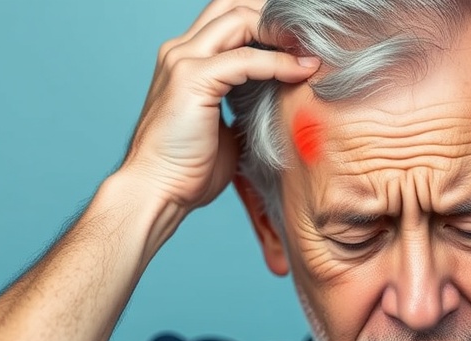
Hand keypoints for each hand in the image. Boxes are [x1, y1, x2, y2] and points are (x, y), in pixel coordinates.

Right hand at [120, 0, 318, 210]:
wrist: (158, 191)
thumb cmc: (189, 169)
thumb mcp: (225, 126)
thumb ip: (245, 103)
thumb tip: (278, 100)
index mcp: (187, 59)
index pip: (230, 18)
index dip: (268, 22)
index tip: (304, 40)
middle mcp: (180, 51)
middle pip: (233, 6)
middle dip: (274, 14)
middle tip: (312, 34)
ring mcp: (183, 61)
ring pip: (239, 20)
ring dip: (281, 32)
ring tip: (312, 48)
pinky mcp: (192, 79)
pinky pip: (246, 59)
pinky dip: (279, 62)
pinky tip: (303, 71)